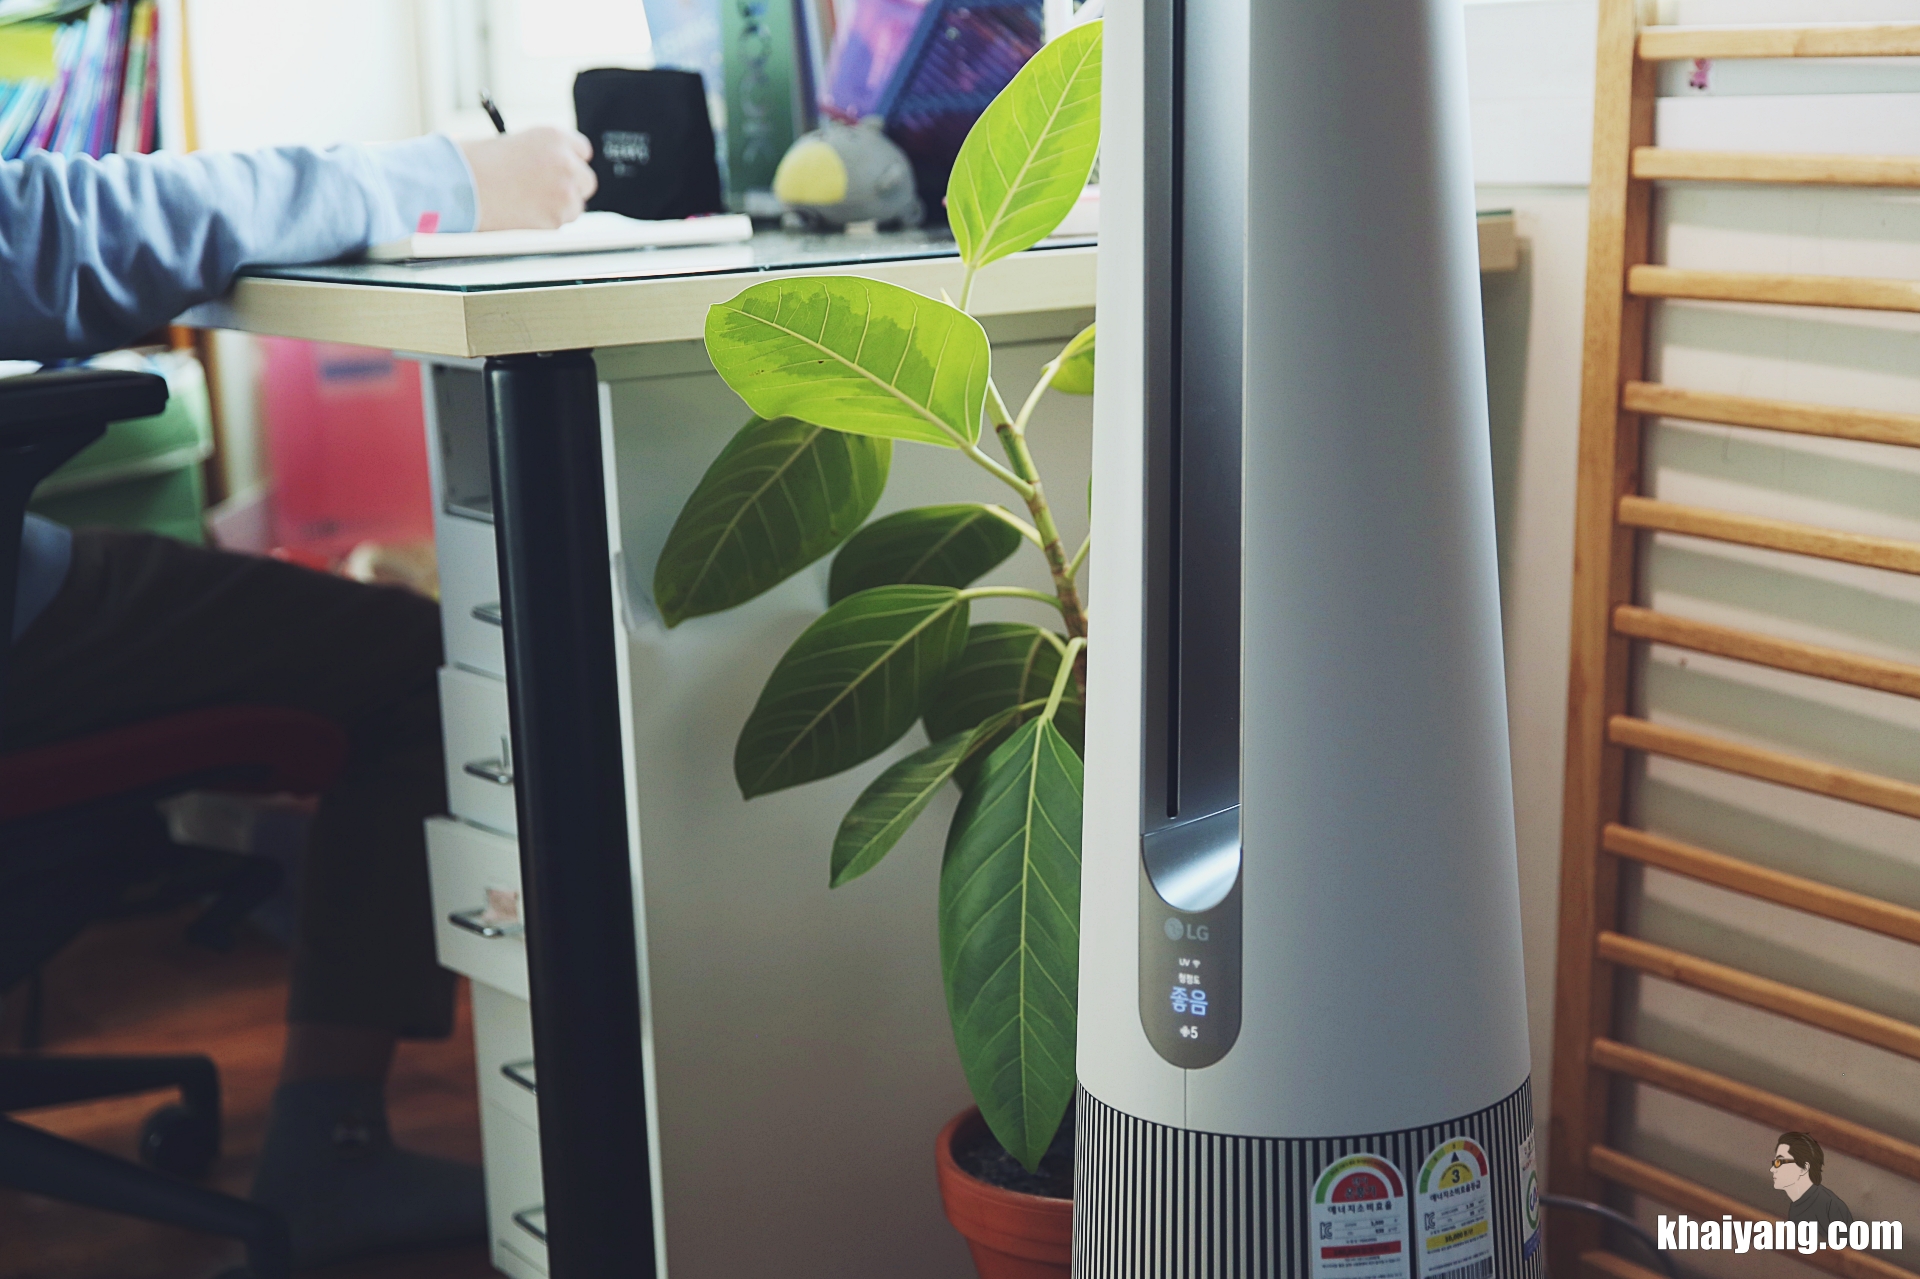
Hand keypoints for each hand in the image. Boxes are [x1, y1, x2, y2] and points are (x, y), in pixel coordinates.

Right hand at [458, 127, 597, 230]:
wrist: (457, 186)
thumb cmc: (474, 163)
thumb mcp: (512, 142)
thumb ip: (541, 154)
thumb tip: (556, 171)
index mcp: (554, 137)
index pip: (583, 151)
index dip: (570, 163)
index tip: (562, 171)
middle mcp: (565, 163)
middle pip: (586, 181)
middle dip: (571, 188)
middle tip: (548, 193)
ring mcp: (563, 193)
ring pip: (575, 207)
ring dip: (557, 208)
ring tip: (525, 203)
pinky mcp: (555, 220)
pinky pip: (559, 225)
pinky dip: (545, 224)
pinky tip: (521, 214)